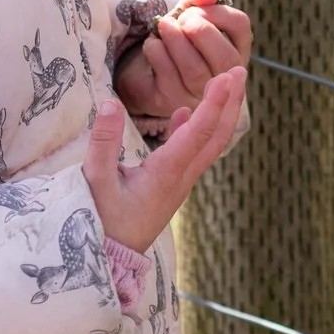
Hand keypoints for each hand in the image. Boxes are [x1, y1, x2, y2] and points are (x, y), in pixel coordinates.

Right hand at [82, 70, 245, 252]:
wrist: (105, 263)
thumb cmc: (98, 224)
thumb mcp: (93, 182)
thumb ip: (102, 143)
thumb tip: (110, 103)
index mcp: (166, 174)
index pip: (198, 133)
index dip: (215, 102)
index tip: (228, 76)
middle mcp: (180, 178)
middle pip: (215, 137)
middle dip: (229, 103)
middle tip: (239, 71)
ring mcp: (178, 185)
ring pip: (207, 146)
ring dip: (219, 115)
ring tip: (225, 85)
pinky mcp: (169, 189)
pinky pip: (191, 154)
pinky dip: (194, 129)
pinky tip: (185, 113)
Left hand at [115, 0, 250, 129]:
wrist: (145, 68)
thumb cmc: (176, 38)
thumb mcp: (187, 14)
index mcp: (236, 49)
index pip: (240, 27)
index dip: (218, 12)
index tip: (196, 7)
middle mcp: (223, 75)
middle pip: (225, 57)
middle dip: (200, 30)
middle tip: (181, 18)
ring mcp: (199, 93)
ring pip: (194, 69)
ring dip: (175, 39)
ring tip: (163, 25)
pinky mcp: (172, 100)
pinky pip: (167, 75)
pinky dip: (157, 51)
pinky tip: (152, 44)